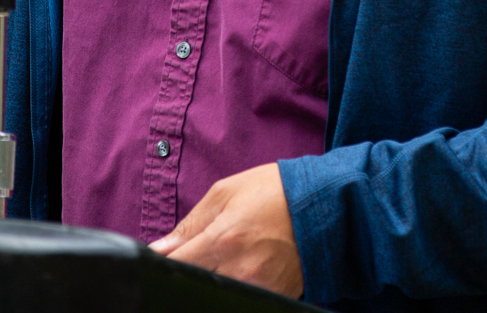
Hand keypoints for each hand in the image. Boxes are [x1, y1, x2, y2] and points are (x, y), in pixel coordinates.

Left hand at [150, 163, 302, 298]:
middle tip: (208, 248)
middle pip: (194, 282)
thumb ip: (190, 223)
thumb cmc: (275, 191)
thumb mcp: (226, 192)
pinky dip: (237, 281)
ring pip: (217, 290)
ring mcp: (258, 287)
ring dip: (216, 274)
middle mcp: (239, 269)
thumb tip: (161, 248)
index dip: (167, 260)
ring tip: (233, 252)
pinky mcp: (273, 296)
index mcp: (223, 239)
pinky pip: (241, 294)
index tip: (170, 254)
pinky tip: (249, 262)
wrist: (325, 203)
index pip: (175, 265)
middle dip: (194, 266)